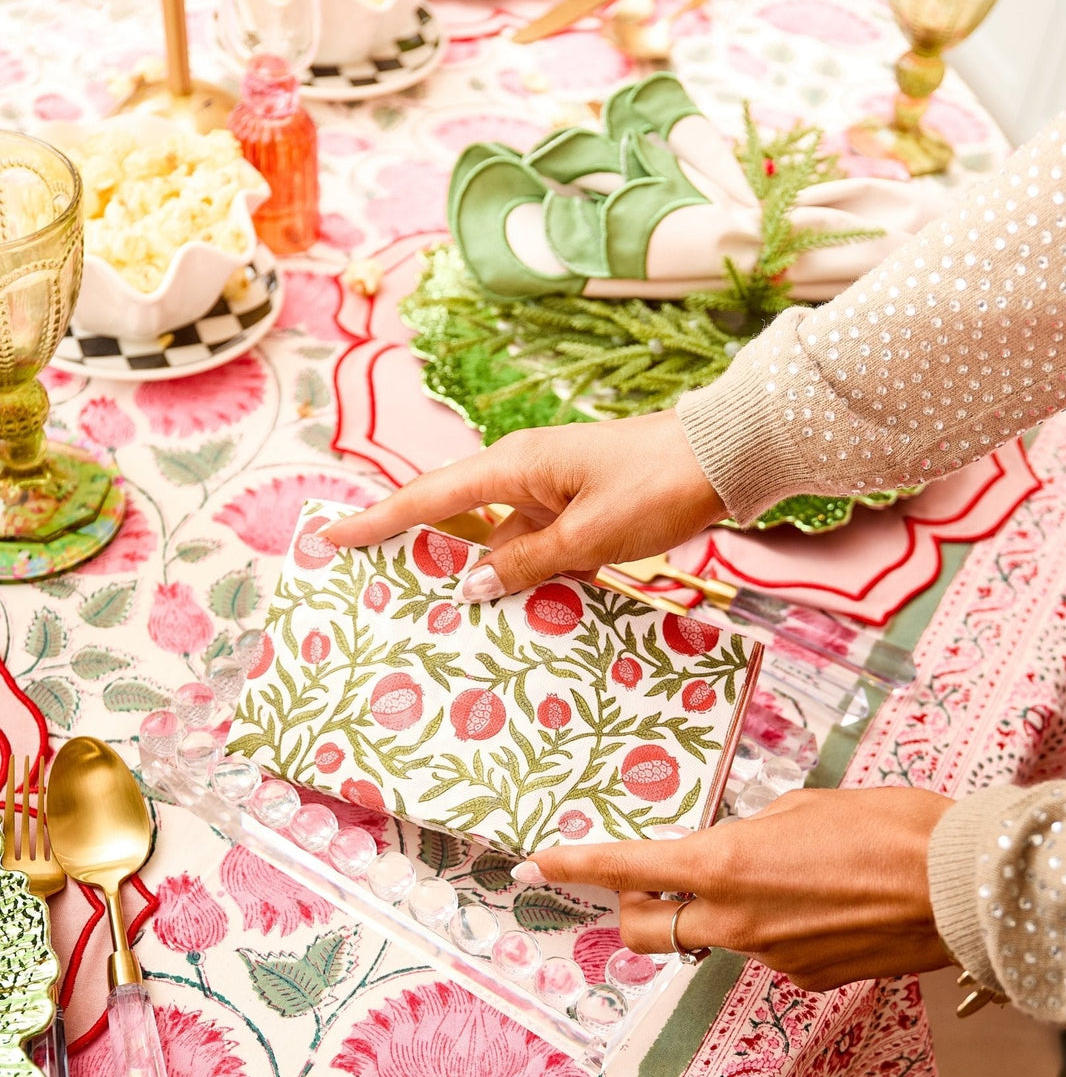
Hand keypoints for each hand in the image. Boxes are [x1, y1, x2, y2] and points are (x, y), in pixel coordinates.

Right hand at [325, 410, 723, 600]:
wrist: (723, 458)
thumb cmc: (655, 487)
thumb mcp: (588, 538)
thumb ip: (526, 565)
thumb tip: (469, 586)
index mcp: (513, 467)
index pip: (427, 496)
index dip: (377, 520)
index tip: (332, 537)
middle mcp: (522, 474)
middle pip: (452, 516)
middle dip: (413, 549)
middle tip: (371, 584)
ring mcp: (550, 492)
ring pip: (496, 540)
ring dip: (476, 574)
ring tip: (438, 617)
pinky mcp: (576, 509)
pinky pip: (532, 546)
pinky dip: (520, 576)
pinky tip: (513, 613)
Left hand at [516, 788, 954, 990]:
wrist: (958, 883)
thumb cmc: (885, 826)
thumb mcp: (800, 807)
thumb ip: (748, 833)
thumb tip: (731, 847)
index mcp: (723, 864)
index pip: (625, 867)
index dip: (573, 865)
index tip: (534, 864)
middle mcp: (734, 920)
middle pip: (646, 930)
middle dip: (632, 908)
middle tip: (644, 884)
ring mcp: (768, 958)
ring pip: (712, 939)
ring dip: (717, 914)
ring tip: (779, 878)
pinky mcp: (805, 980)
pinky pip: (765, 953)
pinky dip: (771, 930)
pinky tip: (817, 905)